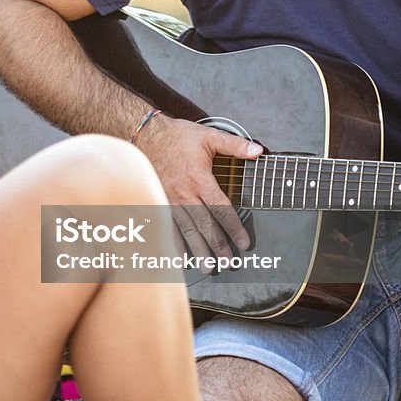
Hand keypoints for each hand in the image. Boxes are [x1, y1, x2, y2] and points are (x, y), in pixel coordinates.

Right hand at [132, 113, 261, 256]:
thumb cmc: (176, 136)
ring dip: (197, 249)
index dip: (234, 227)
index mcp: (199, 179)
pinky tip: (179, 257)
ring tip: (207, 267)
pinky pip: (166, 225)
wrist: (143, 134)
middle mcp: (184, 193)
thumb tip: (258, 151)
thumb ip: (234, 145)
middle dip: (217, 245)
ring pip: (185, 229)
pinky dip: (173, 243)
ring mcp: (169, 198)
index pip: (220, 208)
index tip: (244, 243)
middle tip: (228, 263)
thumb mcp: (208, 136)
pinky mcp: (157, 200)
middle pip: (203, 224)